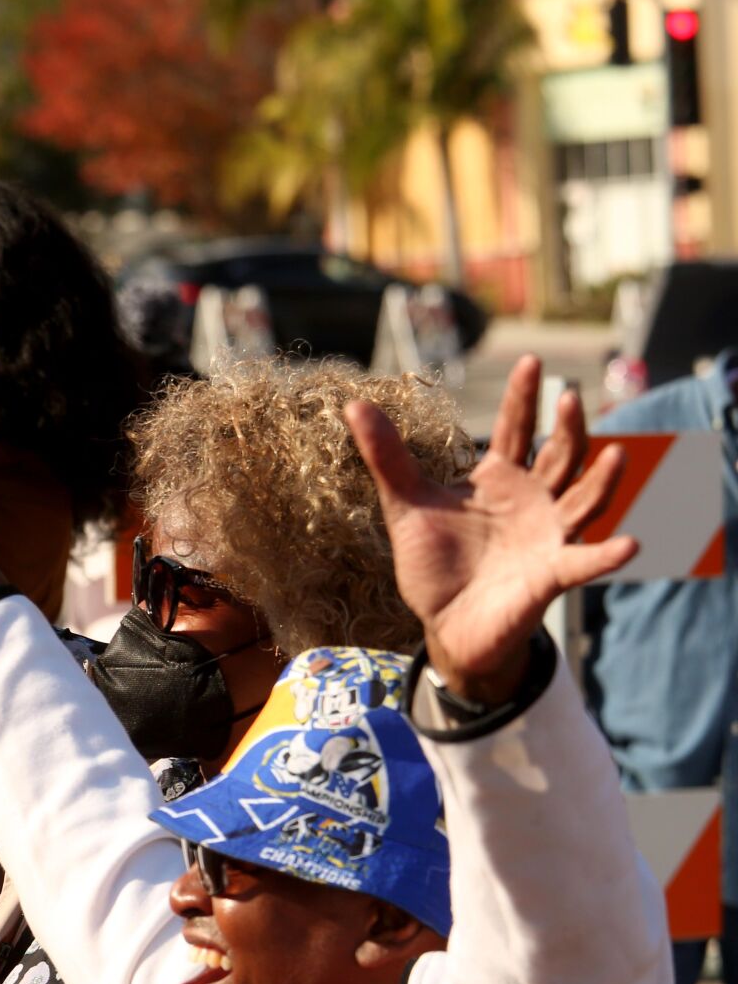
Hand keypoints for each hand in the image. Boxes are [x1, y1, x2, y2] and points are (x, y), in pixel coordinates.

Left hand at [345, 355, 637, 703]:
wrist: (445, 622)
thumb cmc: (433, 562)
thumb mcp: (404, 504)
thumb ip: (386, 457)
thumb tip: (355, 405)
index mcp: (500, 479)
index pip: (516, 429)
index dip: (523, 398)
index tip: (530, 361)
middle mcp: (533, 500)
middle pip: (560, 455)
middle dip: (568, 429)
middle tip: (569, 397)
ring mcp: (548, 536)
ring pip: (585, 500)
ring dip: (603, 479)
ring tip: (617, 453)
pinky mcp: (552, 575)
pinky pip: (585, 563)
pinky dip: (607, 555)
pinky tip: (629, 546)